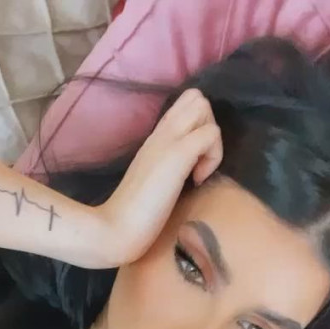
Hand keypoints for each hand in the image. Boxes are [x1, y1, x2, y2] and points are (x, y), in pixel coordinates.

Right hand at [99, 89, 222, 265]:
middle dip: (208, 125)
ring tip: (197, 169)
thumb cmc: (130, 216)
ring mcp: (168, 140)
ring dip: (211, 138)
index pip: (183, 107)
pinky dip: (214, 156)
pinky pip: (211, 134)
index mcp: (154, 139)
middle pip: (196, 98)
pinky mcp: (178, 155)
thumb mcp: (153, 183)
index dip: (198, 127)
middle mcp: (160, 133)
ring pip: (203, 107)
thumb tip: (186, 173)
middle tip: (199, 159)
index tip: (193, 161)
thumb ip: (166, 169)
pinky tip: (197, 180)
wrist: (116, 229)